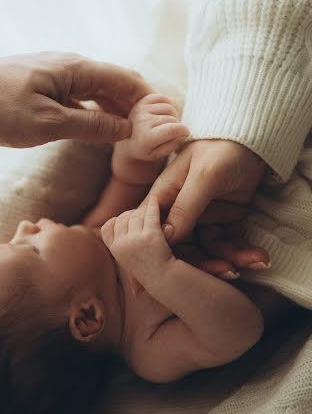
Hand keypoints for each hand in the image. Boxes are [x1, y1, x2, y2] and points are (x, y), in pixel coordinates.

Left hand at [0, 52, 151, 146]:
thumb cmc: (2, 108)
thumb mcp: (49, 123)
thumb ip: (92, 126)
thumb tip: (126, 129)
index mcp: (77, 69)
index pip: (125, 79)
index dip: (148, 99)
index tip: (164, 119)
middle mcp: (72, 67)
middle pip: (116, 83)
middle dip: (137, 105)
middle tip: (154, 129)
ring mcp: (60, 75)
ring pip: (100, 91)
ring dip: (118, 109)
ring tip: (135, 132)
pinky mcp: (49, 86)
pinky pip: (83, 97)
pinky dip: (98, 111)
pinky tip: (104, 127)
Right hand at [101, 196, 174, 294]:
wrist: (166, 280)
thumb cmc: (149, 272)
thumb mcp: (129, 260)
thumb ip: (123, 245)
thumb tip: (112, 232)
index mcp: (116, 250)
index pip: (107, 228)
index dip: (116, 221)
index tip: (125, 219)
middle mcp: (122, 244)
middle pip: (123, 219)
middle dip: (131, 214)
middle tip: (140, 212)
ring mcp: (136, 240)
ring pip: (136, 216)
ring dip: (143, 210)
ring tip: (151, 206)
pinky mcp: (151, 236)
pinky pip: (150, 215)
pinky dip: (153, 206)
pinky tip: (156, 202)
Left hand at [114, 93, 188, 161]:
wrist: (128, 139)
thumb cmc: (146, 149)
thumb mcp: (160, 154)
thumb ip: (174, 145)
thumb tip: (185, 131)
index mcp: (145, 137)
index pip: (173, 129)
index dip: (183, 131)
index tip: (185, 133)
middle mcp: (142, 121)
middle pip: (172, 118)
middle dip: (175, 126)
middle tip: (169, 133)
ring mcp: (141, 108)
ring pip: (170, 108)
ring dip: (172, 116)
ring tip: (165, 124)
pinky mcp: (143, 101)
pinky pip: (164, 99)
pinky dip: (167, 105)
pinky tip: (162, 114)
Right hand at [145, 139, 269, 269]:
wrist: (253, 140)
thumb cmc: (222, 149)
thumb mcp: (203, 176)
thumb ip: (185, 206)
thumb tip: (165, 238)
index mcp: (164, 197)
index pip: (154, 232)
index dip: (161, 255)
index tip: (178, 274)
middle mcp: (179, 212)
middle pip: (182, 248)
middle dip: (204, 263)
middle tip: (226, 271)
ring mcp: (201, 218)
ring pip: (208, 250)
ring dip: (230, 259)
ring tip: (255, 261)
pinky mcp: (223, 222)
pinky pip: (229, 244)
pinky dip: (243, 252)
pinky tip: (259, 256)